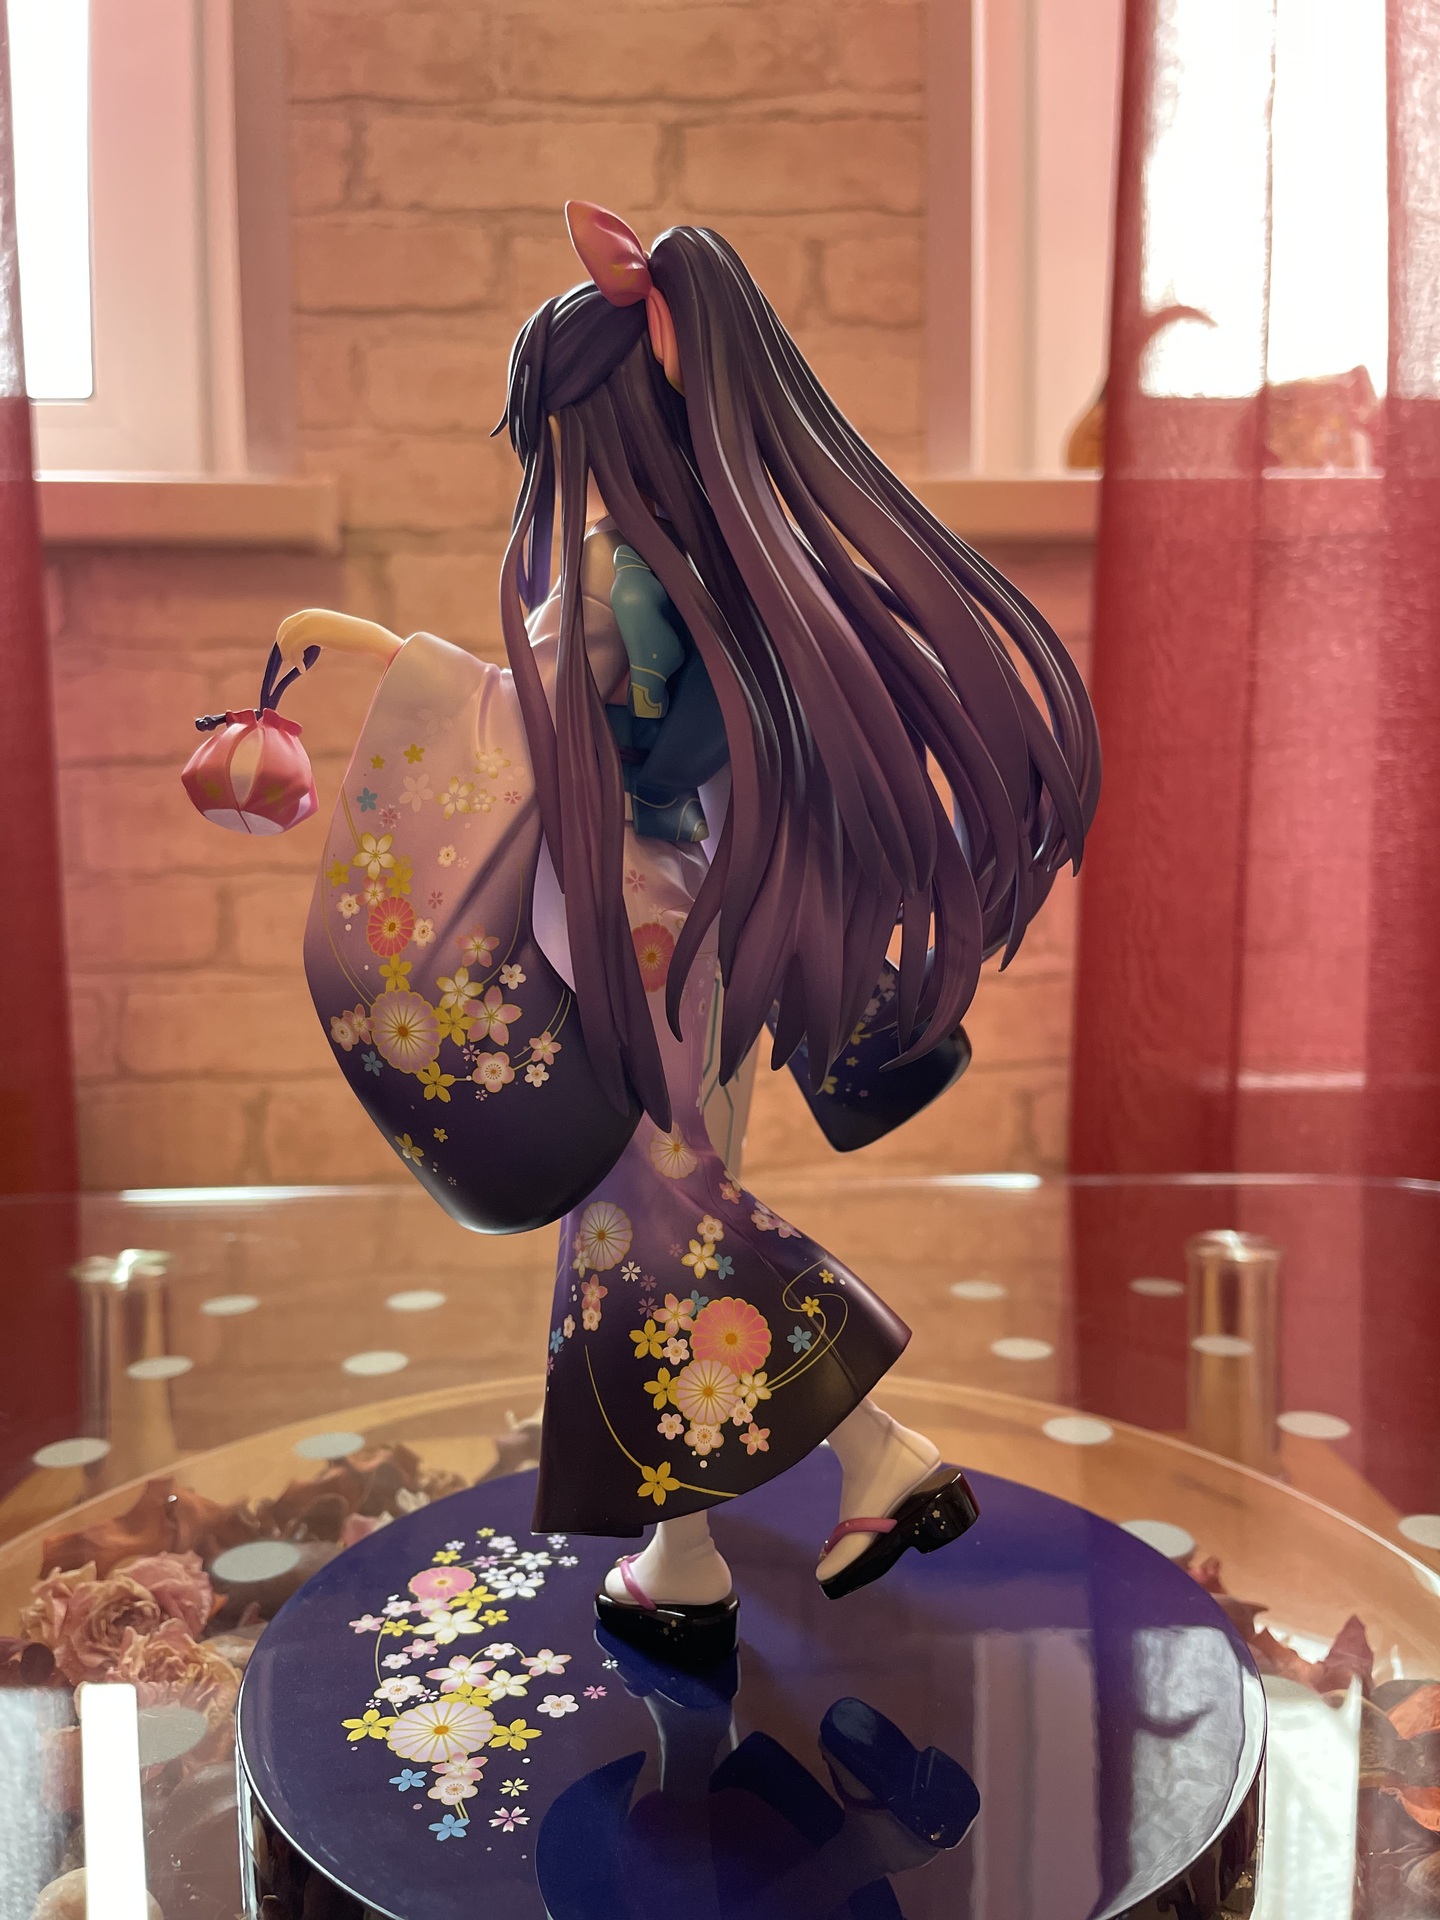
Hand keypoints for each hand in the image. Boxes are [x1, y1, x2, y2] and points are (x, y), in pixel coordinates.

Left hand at [275, 608, 404, 669]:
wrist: (366, 636)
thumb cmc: (352, 637)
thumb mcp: (330, 632)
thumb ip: (317, 634)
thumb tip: (306, 647)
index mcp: (310, 614)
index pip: (287, 624)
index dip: (283, 638)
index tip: (286, 652)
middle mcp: (307, 616)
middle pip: (283, 631)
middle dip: (283, 647)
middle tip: (288, 661)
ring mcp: (310, 624)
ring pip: (287, 641)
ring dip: (290, 656)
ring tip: (300, 666)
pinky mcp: (313, 635)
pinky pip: (295, 648)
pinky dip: (296, 660)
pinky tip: (303, 668)